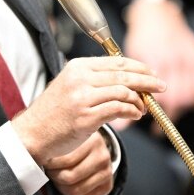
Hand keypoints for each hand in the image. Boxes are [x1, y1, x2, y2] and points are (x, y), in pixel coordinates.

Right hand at [12, 56, 165, 163]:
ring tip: (144, 107)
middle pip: (123, 74)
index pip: (116, 61)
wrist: (33, 133)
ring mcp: (83, 97)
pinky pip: (118, 109)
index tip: (151, 72)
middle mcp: (80, 78)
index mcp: (77, 66)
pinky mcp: (86, 117)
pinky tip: (135, 114)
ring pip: (123, 91)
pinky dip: (131, 111)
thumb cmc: (53, 112)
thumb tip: (127, 81)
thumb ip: (95, 80)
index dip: (138, 66)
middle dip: (146, 80)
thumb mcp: (71, 85)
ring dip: (139, 100)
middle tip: (160, 86)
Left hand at [44, 131, 113, 194]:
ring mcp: (107, 171)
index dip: (50, 165)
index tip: (44, 162)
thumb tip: (32, 152)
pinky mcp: (108, 185)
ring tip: (58, 179)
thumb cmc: (74, 143)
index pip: (65, 160)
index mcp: (92, 140)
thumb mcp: (68, 137)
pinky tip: (69, 187)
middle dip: (55, 177)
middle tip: (50, 172)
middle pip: (69, 177)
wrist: (94, 148)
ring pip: (75, 190)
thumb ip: (55, 143)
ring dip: (62, 188)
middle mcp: (102, 155)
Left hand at [122, 0, 193, 120]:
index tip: (148, 123)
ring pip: (190, 95)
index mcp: (153, 57)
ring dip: (180, 108)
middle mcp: (173, 58)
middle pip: (176, 98)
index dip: (152, 112)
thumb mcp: (129, 58)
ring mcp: (188, 58)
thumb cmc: (141, 38)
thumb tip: (119, 121)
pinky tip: (186, 102)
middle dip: (167, 115)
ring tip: (169, 114)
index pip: (156, 93)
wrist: (157, 13)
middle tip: (157, 125)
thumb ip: (126, 87)